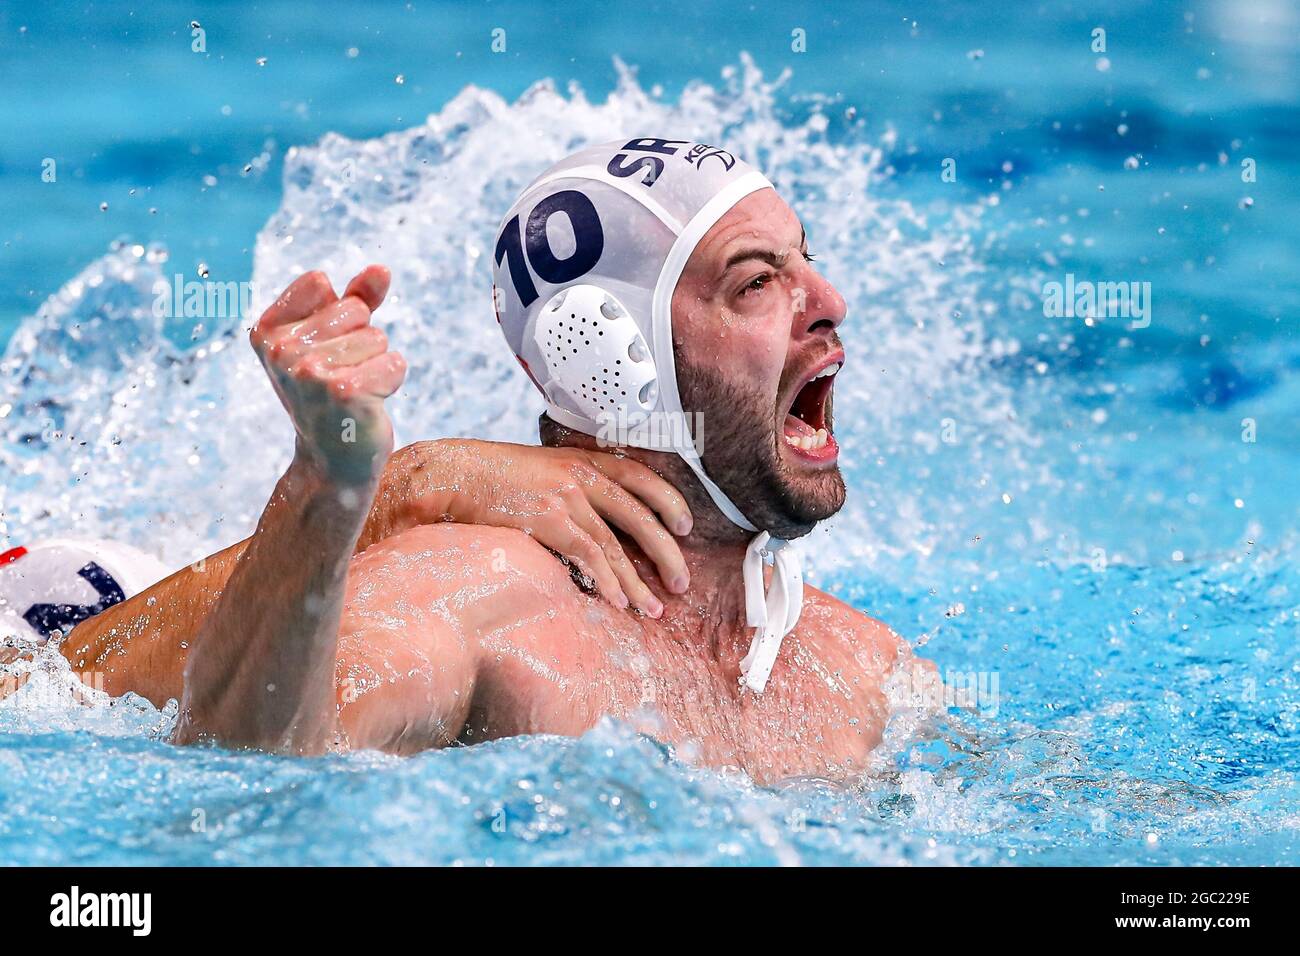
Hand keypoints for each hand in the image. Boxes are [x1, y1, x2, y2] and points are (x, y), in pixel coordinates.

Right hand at [250, 267, 406, 486]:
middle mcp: (280, 350)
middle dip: (362, 342)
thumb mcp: (336, 339)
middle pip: (355, 310)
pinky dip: (391, 382)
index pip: (318, 282)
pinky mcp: (344, 391)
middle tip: (342, 378)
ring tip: (354, 393)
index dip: (337, 314)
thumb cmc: (334, 394)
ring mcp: (309, 371)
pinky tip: (368, 405)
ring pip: (378, 337)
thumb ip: (357, 298)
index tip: (323, 352)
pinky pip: (395, 362)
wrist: (333, 460)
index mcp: (266, 331)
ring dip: (377, 365)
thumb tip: (382, 269)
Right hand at [375, 441, 693, 617]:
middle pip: (640, 515)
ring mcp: (565, 496)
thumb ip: (571, 486)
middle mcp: (579, 474)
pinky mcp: (547, 519)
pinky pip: (589, 556)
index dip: (669, 502)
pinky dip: (608, 581)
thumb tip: (595, 519)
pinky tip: (619, 602)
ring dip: (638, 582)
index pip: (641, 476)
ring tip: (654, 609)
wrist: (447, 476)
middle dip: (667, 552)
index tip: (685, 527)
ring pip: (617, 545)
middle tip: (682, 583)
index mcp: (581, 459)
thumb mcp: (538, 469)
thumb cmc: (488, 479)